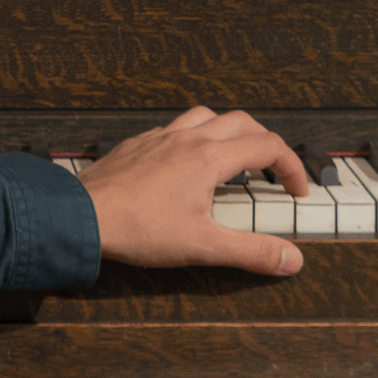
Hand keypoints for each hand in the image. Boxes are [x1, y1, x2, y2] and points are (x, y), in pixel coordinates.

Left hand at [75, 106, 307, 275]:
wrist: (81, 216)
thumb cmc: (139, 229)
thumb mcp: (203, 246)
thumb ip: (252, 252)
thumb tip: (293, 261)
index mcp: (209, 157)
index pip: (267, 146)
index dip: (291, 167)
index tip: (297, 192)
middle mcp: (187, 138)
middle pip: (241, 122)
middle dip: (265, 144)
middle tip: (272, 172)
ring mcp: (159, 138)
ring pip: (205, 117)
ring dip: (228, 132)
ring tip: (233, 161)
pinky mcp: (136, 145)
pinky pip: (173, 128)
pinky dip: (192, 138)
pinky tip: (185, 165)